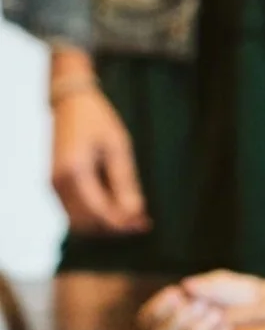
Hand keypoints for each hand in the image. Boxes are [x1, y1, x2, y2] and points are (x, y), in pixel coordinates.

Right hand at [52, 87, 149, 233]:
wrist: (71, 102)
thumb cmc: (96, 119)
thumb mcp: (118, 147)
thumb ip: (125, 182)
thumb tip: (135, 213)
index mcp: (74, 171)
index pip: (100, 213)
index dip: (123, 224)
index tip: (144, 224)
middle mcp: (60, 182)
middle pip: (90, 224)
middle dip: (116, 227)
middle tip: (141, 222)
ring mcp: (55, 185)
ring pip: (82, 224)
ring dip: (106, 225)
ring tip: (132, 217)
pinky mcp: (57, 186)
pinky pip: (77, 213)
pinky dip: (97, 217)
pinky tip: (117, 209)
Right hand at [138, 272, 264, 329]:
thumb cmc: (256, 299)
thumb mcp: (236, 286)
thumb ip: (214, 285)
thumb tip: (187, 286)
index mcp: (180, 318)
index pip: (149, 322)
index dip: (155, 310)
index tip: (175, 293)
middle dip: (176, 321)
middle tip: (199, 305)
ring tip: (215, 314)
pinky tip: (225, 328)